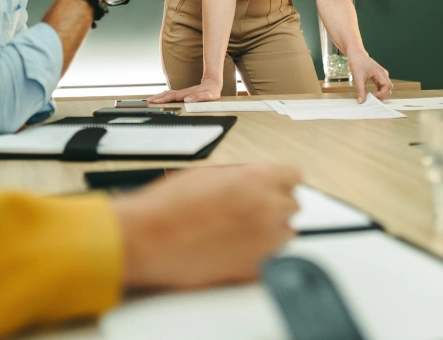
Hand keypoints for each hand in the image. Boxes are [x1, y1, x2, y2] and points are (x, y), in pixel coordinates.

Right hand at [112, 164, 300, 289]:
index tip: (276, 185)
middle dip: (275, 204)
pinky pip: (271, 258)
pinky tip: (234, 248)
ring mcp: (264, 242)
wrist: (148, 239)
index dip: (282, 180)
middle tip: (251, 209)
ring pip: (285, 233)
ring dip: (270, 230)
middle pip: (292, 204)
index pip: (294, 175)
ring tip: (239, 230)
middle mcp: (267, 209)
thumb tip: (256, 180)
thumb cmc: (169, 206)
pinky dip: (258, 254)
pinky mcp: (255, 269)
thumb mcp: (209, 174)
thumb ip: (243, 176)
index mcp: (258, 179)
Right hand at [148, 76, 222, 104]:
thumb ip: (198, 97)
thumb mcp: (208, 95)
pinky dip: (162, 97)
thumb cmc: (211, 90)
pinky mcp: (182, 94)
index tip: (153, 102)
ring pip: (166, 94)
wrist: (213, 83)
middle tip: (145, 103)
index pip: (171, 97)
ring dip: (157, 97)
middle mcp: (182, 93)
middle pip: (166, 95)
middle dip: (155, 98)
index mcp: (186, 94)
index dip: (162, 99)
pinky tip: (159, 99)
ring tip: (148, 101)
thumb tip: (187, 100)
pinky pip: (170, 95)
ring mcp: (181, 93)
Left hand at [348, 52, 391, 102]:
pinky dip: (378, 92)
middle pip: (388, 88)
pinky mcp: (378, 77)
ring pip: (385, 88)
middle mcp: (383, 74)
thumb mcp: (358, 77)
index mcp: (381, 72)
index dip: (382, 94)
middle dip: (382, 96)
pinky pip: (381, 87)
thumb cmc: (358, 62)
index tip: (373, 97)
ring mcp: (381, 76)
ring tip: (371, 98)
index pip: (388, 86)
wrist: (356, 54)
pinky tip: (371, 95)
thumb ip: (360, 90)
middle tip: (372, 100)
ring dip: (380, 94)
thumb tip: (361, 101)